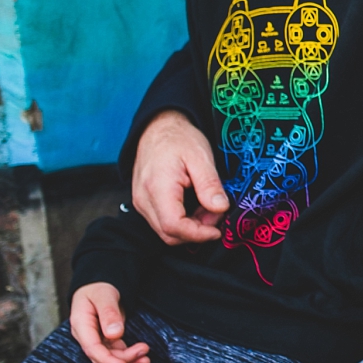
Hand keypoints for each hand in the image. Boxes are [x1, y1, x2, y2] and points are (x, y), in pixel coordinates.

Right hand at [70, 283, 149, 362]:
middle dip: (124, 359)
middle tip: (145, 354)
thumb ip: (109, 313)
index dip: (108, 361)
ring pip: (112, 356)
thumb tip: (115, 334)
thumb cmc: (99, 288)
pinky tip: (142, 362)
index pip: (92, 349)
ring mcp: (97, 338)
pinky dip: (130, 357)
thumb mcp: (104, 295)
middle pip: (103, 355)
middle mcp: (87, 336)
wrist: (99, 284)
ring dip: (129, 360)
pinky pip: (117, 352)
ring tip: (146, 361)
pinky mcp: (107, 339)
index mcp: (81, 325)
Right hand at [133, 110, 229, 244]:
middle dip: (197, 231)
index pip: (173, 226)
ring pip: (165, 231)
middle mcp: (143, 199)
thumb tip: (221, 208)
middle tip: (217, 213)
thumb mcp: (201, 157)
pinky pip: (162, 222)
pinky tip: (197, 205)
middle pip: (169, 234)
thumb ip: (210, 184)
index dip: (198, 234)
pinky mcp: (144, 202)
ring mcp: (141, 202)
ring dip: (191, 227)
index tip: (218, 230)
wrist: (159, 128)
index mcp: (157, 188)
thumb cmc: (179, 139)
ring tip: (208, 206)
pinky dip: (182, 221)